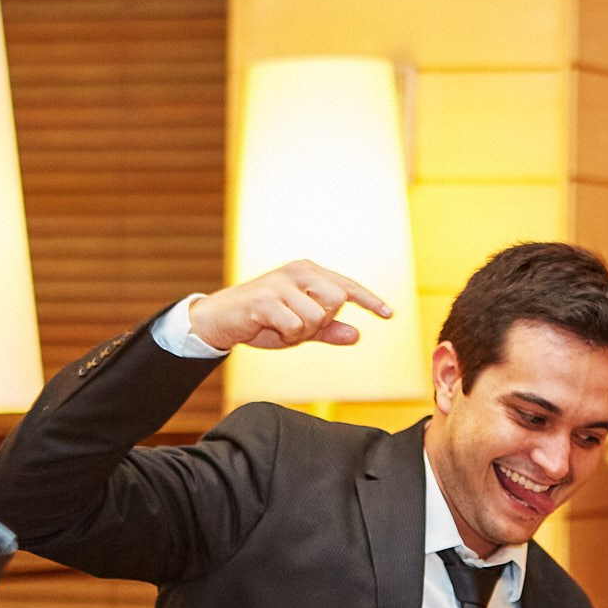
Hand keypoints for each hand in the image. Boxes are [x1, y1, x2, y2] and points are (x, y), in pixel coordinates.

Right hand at [188, 260, 391, 351]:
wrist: (218, 320)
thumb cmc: (261, 321)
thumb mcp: (299, 328)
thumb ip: (327, 331)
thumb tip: (356, 334)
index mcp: (308, 272)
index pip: (347, 286)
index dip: (369, 300)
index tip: (389, 314)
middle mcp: (297, 271)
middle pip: (336, 301)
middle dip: (322, 322)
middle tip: (299, 328)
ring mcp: (281, 283)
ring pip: (316, 317)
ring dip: (302, 333)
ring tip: (281, 328)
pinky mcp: (266, 299)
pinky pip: (295, 326)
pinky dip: (287, 336)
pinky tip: (269, 328)